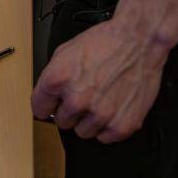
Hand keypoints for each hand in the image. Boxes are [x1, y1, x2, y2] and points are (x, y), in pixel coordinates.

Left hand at [31, 17, 168, 143]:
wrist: (138, 40)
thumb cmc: (105, 42)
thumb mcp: (66, 51)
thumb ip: (52, 77)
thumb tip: (46, 98)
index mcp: (58, 80)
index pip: (39, 108)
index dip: (46, 105)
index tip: (52, 105)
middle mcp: (76, 100)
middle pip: (62, 122)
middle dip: (70, 110)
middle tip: (84, 95)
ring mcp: (99, 115)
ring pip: (83, 132)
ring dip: (89, 120)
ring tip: (100, 99)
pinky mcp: (121, 125)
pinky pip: (105, 137)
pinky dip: (108, 125)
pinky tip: (113, 106)